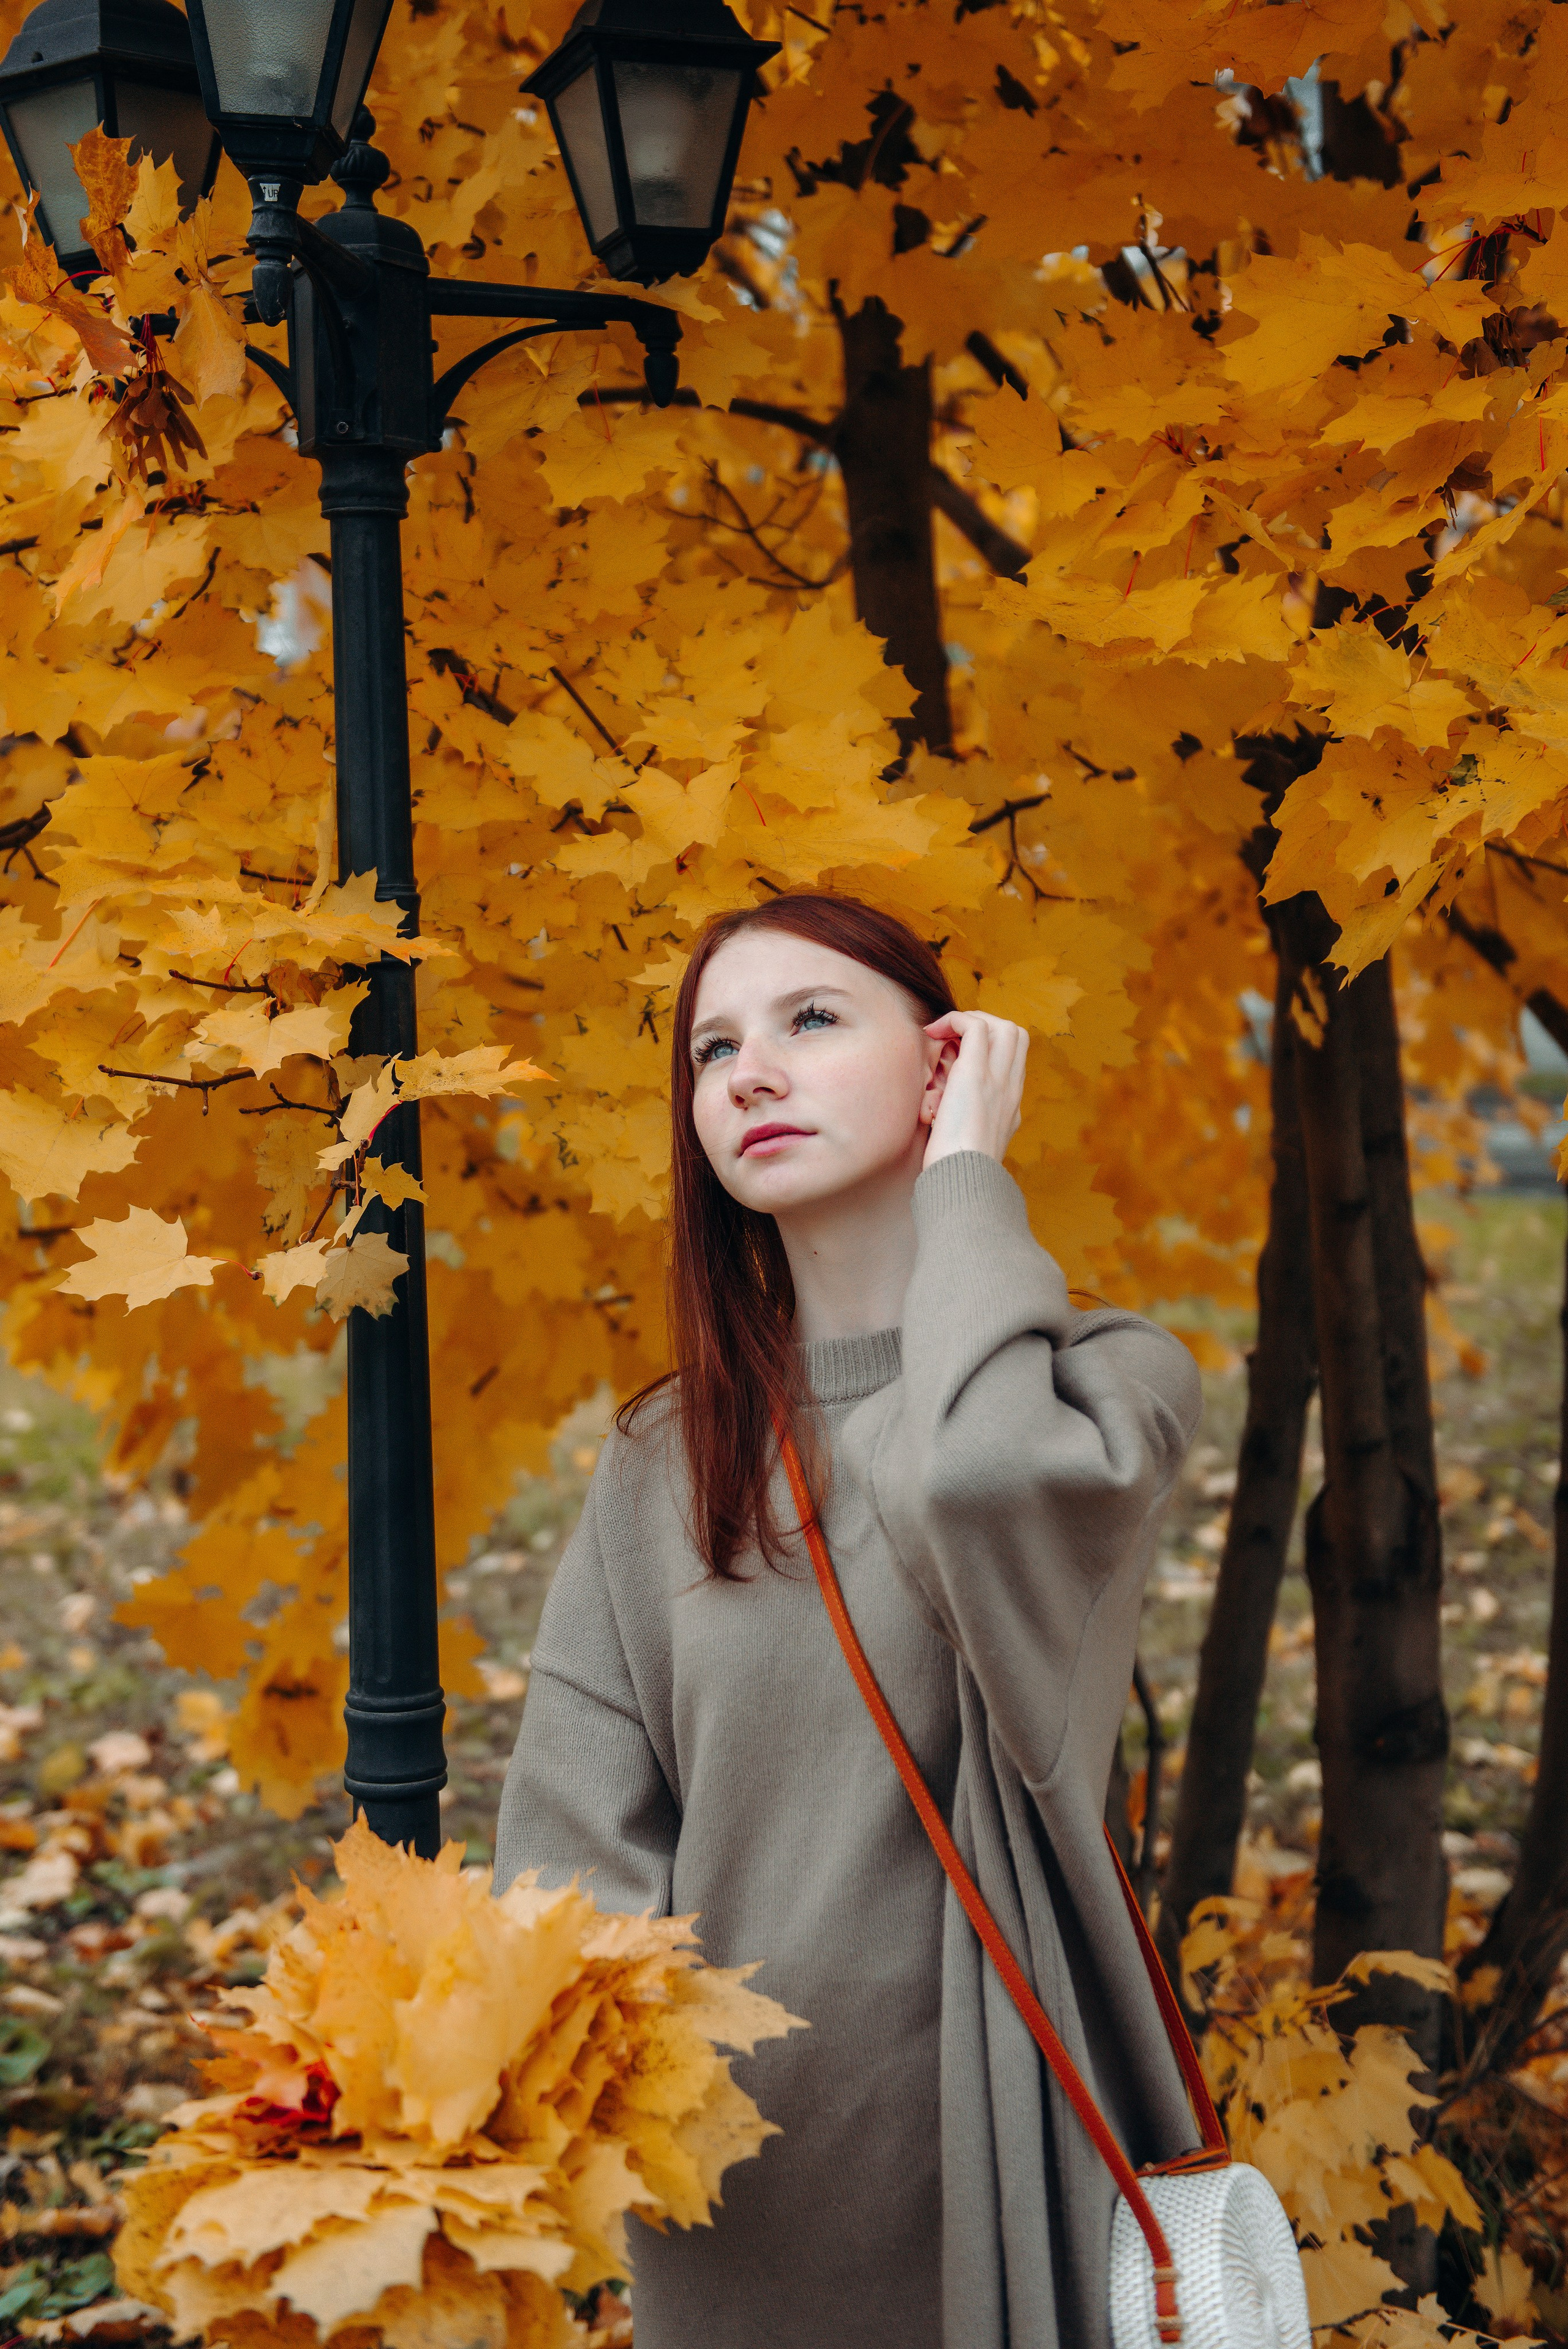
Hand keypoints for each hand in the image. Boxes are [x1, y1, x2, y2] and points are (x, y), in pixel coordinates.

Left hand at [921, 1010, 1027, 1166]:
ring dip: (971, 1020)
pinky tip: (934, 1033)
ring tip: (944, 1033)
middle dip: (985, 1025)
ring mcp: (998, 1080)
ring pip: (1003, 1025)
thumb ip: (966, 1128)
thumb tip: (943, 1117)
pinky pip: (975, 1027)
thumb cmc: (959, 1171)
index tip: (960, 1052)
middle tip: (953, 1037)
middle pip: (1016, 1035)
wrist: (965, 1181)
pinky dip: (955, 1021)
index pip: (1014, 1059)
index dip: (991, 1045)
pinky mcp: (976, 1075)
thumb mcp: (970, 1146)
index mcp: (1010, 1105)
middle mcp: (1010, 1088)